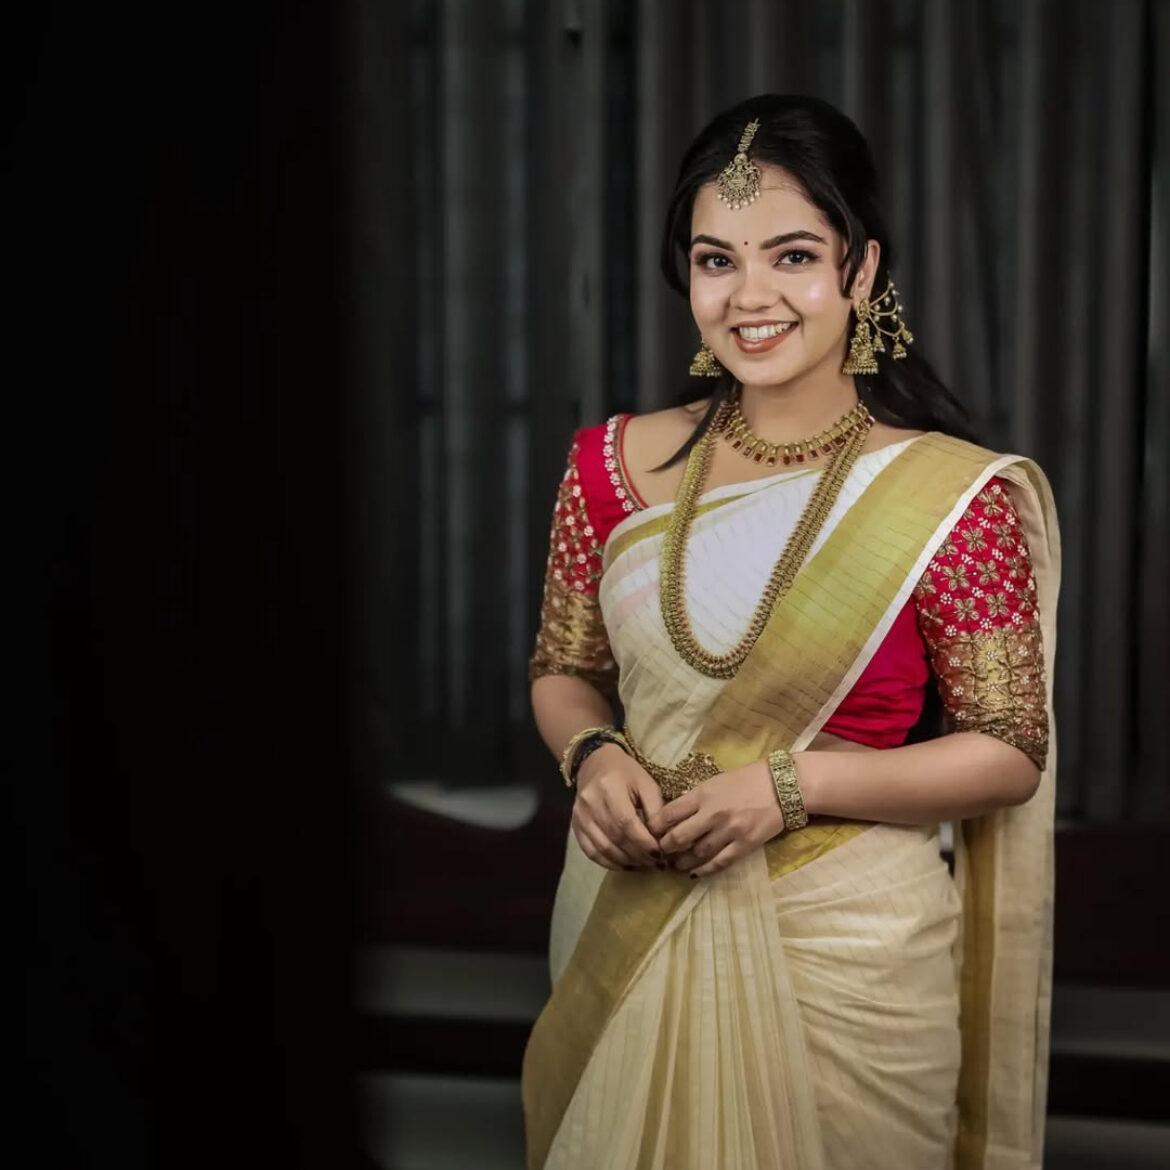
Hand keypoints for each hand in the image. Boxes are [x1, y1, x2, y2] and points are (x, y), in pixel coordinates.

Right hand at [572, 744, 665, 870]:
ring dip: (625, 862)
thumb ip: (656, 810)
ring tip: (643, 865)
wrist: (595, 763)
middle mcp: (591, 803)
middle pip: (616, 838)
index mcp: (610, 788)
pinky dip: (608, 862)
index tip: (660, 854)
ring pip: (603, 848)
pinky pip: (590, 851)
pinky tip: (624, 865)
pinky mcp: (575, 825)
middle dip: (638, 855)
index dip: (644, 842)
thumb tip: (661, 839)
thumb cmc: (626, 772)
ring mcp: (580, 815)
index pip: (627, 823)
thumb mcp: (646, 784)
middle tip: (656, 863)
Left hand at [646, 760, 783, 877]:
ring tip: (676, 865)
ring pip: (697, 853)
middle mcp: (712, 813)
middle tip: (661, 852)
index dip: (655, 827)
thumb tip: (673, 816)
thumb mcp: (714, 782)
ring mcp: (729, 831)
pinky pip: (720, 863)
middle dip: (666, 848)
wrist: (780, 785)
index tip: (650, 833)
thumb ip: (695, 799)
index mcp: (703, 794)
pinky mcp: (744, 845)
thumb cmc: (745, 780)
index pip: (669, 813)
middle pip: (679, 837)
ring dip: (683, 862)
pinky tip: (695, 874)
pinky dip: (705, 871)